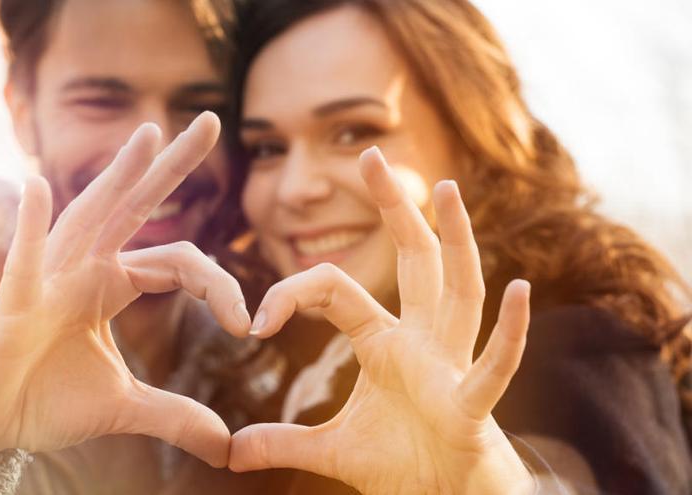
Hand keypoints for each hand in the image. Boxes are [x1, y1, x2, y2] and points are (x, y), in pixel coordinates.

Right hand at [0, 112, 251, 477]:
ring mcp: (49, 278)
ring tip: (149, 136)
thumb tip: (226, 446)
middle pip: (136, 207)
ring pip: (89, 217)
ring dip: (117, 177)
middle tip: (212, 122)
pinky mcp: (15, 303)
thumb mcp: (123, 406)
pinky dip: (30, 227)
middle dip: (173, 167)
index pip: (180, 262)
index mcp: (112, 283)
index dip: (219, 288)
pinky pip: (24, 261)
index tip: (247, 325)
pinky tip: (36, 185)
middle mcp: (84, 267)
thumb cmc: (44, 398)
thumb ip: (174, 416)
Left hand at [229, 147, 534, 494]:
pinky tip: (522, 291)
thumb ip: (283, 443)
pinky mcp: (472, 406)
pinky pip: (494, 365)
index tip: (256, 322)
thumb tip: (230, 451)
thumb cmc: (403, 465)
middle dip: (394, 209)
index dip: (293, 294)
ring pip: (458, 294)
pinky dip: (512, 333)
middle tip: (371, 155)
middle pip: (413, 262)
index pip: (337, 290)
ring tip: (446, 190)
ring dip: (455, 243)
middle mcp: (422, 341)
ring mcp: (451, 367)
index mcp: (385, 343)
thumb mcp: (332, 451)